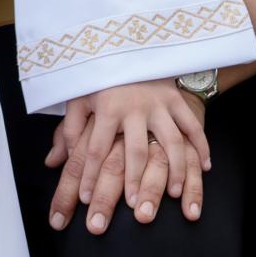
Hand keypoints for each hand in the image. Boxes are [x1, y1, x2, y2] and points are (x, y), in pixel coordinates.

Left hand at [45, 80, 209, 235]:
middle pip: (135, 151)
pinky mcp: (177, 101)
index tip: (85, 200)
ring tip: (173, 194)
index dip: (89, 176)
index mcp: (106, 107)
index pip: (95, 148)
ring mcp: (159, 105)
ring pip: (170, 141)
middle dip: (135, 181)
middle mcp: (134, 107)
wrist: (129, 47)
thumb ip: (68, 130)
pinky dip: (202, 146)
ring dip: (173, 169)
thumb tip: (52, 162)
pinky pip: (192, 126)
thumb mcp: (79, 97)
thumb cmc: (100, 78)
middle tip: (136, 209)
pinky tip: (204, 167)